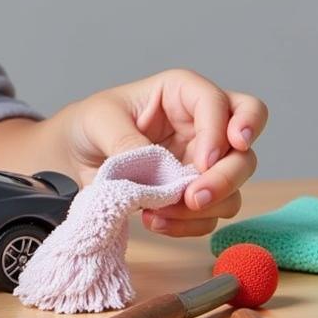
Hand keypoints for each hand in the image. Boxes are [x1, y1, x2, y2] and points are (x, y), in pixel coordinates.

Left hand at [62, 68, 267, 237]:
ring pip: (236, 184)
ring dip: (208, 205)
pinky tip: (155, 220)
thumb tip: (153, 167)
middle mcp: (202, 125)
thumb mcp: (99, 121)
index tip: (203, 160)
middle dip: (226, 176)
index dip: (221, 131)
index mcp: (182, 93)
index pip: (223, 104)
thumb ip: (126, 140)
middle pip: (244, 147)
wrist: (73, 156)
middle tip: (195, 197)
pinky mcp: (194, 191)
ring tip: (161, 211)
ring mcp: (202, 160)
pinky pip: (212, 213)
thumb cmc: (89, 124)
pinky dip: (189, 224)